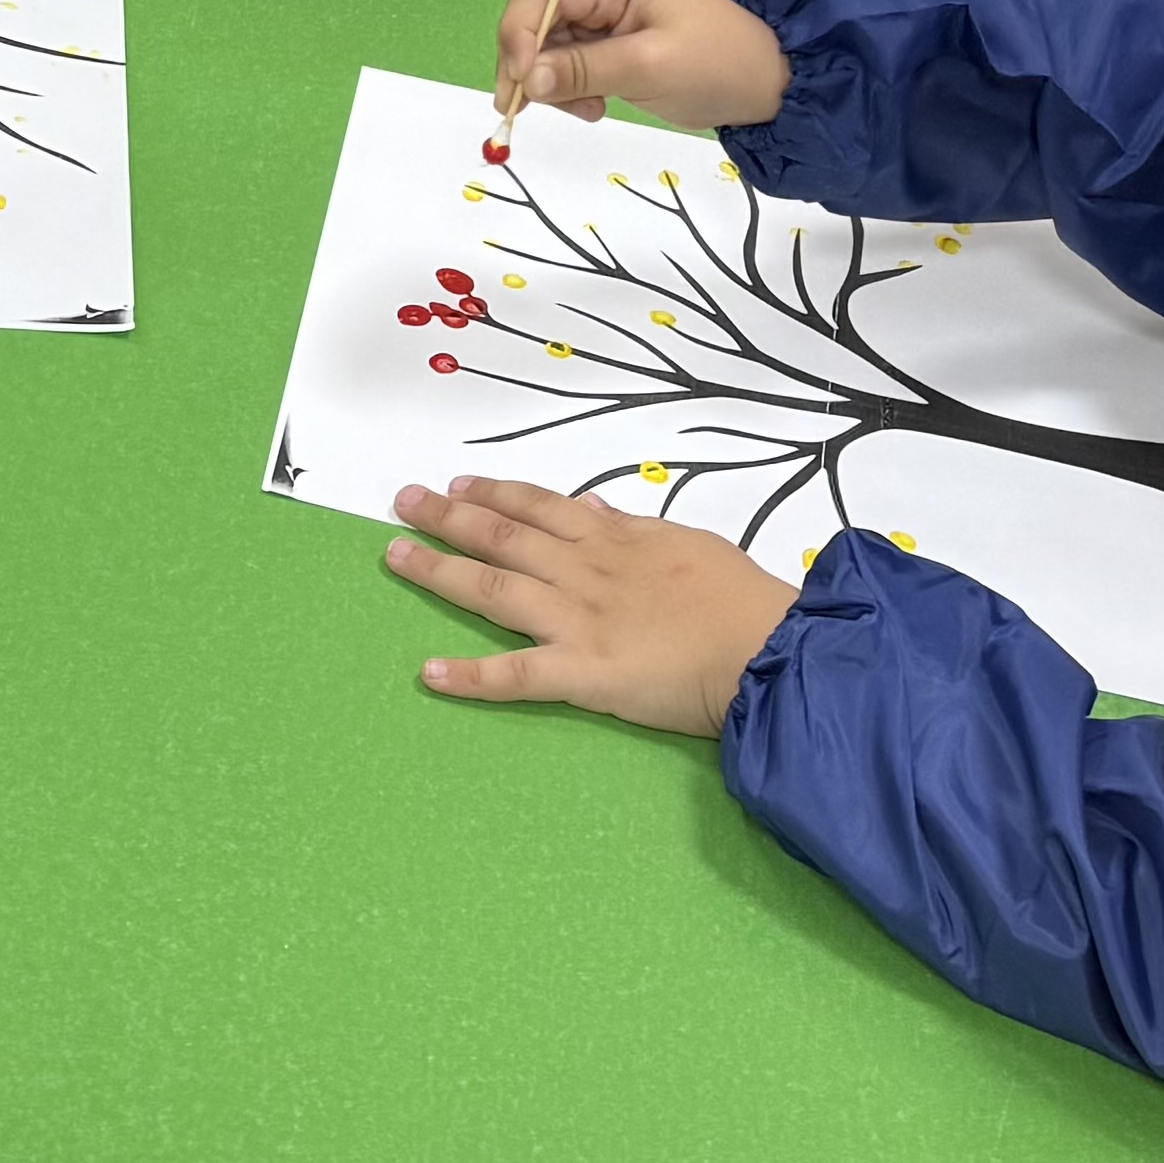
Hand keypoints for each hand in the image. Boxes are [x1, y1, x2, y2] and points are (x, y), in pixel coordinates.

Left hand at [386, 477, 799, 737]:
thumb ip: (635, 530)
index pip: (540, 508)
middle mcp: (584, 571)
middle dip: (447, 517)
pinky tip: (429, 675)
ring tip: (395, 557)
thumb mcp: (689, 543)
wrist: (768, 646)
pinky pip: (516, 676)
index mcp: (614, 540)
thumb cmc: (742, 598)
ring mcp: (578, 620)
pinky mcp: (583, 673)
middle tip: (403, 503)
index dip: (495, 494)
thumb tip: (594, 509)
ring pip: (493, 589)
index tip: (458, 485)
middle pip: (502, 536)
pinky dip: (470, 678)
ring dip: (439, 571)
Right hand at [500, 0, 788, 132]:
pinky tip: (593, 106)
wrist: (766, 82)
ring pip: (544, 41)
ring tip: (586, 109)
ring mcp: (602, 8)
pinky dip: (567, 85)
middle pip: (534, 15)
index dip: (521, 39)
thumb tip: (526, 80)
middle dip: (530, 63)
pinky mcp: (607, 36)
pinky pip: (565, 57)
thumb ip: (584, 70)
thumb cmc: (715, 66)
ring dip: (551, 80)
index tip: (521, 90)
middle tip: (535, 108)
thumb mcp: (649, 69)